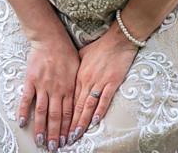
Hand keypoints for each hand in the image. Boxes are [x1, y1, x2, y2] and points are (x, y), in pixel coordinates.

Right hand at [19, 35, 78, 151]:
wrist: (50, 37)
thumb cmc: (65, 52)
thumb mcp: (78, 68)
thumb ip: (77, 85)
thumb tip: (81, 100)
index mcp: (69, 87)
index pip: (69, 113)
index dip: (67, 129)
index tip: (67, 141)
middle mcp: (56, 89)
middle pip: (55, 116)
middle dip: (55, 134)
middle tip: (54, 148)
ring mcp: (43, 85)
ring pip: (41, 111)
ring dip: (41, 128)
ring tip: (40, 142)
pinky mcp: (31, 80)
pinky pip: (26, 98)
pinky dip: (23, 111)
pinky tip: (22, 123)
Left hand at [67, 25, 137, 144]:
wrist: (118, 39)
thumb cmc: (101, 46)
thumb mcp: (83, 56)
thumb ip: (76, 68)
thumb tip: (70, 77)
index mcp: (78, 75)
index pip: (70, 100)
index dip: (65, 115)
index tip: (60, 127)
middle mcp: (87, 80)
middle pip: (76, 106)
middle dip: (70, 124)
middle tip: (65, 138)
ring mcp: (99, 82)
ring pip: (88, 106)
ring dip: (82, 122)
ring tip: (76, 135)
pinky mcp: (112, 82)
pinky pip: (104, 100)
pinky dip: (99, 112)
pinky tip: (94, 122)